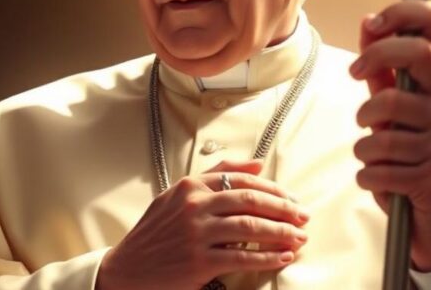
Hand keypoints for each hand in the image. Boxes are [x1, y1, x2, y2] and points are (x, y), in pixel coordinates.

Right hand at [95, 160, 308, 289]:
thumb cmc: (156, 230)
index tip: (290, 198)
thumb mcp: (178, 194)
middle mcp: (194, 205)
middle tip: (303, 216)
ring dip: (281, 232)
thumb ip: (217, 174)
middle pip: (250, 200)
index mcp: (191, 186)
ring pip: (250, 227)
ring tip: (300, 237)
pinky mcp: (198, 261)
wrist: (127, 268)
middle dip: (283, 208)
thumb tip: (257, 163)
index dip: (272, 188)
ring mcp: (196, 233)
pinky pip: (242, 256)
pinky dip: (268, 257)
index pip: (241, 179)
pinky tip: (283, 256)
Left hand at [349, 0, 430, 271]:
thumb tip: (367, 21)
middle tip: (354, 75)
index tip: (372, 23)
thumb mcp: (391, 103)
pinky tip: (378, 177)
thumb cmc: (406, 145)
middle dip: (374, 60)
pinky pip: (377, 166)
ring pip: (383, 123)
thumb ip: (379, 66)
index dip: (404, 13)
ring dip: (364, 142)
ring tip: (371, 151)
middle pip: (416, 55)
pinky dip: (367, 175)